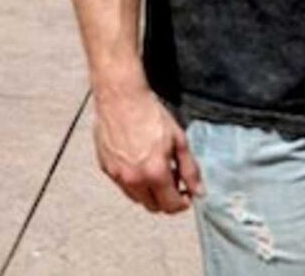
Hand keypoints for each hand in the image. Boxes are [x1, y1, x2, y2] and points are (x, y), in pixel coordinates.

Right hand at [93, 87, 203, 213]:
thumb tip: (199, 192)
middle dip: (165, 200)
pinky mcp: (105, 167)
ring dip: (148, 192)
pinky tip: (137, 162)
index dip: (183, 202)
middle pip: (153, 206)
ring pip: (136, 198)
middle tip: (172, 183)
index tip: (185, 194)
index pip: (171, 206)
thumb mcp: (178, 140)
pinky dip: (132, 180)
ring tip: (153, 171)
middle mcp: (134, 179)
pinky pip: (122, 184)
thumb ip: (190, 170)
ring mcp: (117, 174)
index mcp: (155, 174)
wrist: (121, 98)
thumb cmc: (150, 115)